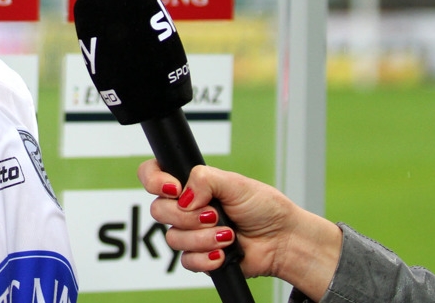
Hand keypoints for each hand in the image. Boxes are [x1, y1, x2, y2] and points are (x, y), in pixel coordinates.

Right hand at [138, 161, 341, 299]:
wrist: (282, 240)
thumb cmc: (263, 207)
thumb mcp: (235, 182)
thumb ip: (204, 179)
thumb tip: (183, 195)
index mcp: (189, 183)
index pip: (151, 174)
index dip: (154, 181)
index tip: (174, 188)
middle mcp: (185, 207)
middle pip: (158, 210)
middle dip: (188, 216)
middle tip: (214, 214)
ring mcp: (190, 232)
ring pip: (172, 237)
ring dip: (203, 238)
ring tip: (228, 234)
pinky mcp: (199, 256)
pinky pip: (186, 260)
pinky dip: (206, 257)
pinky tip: (223, 253)